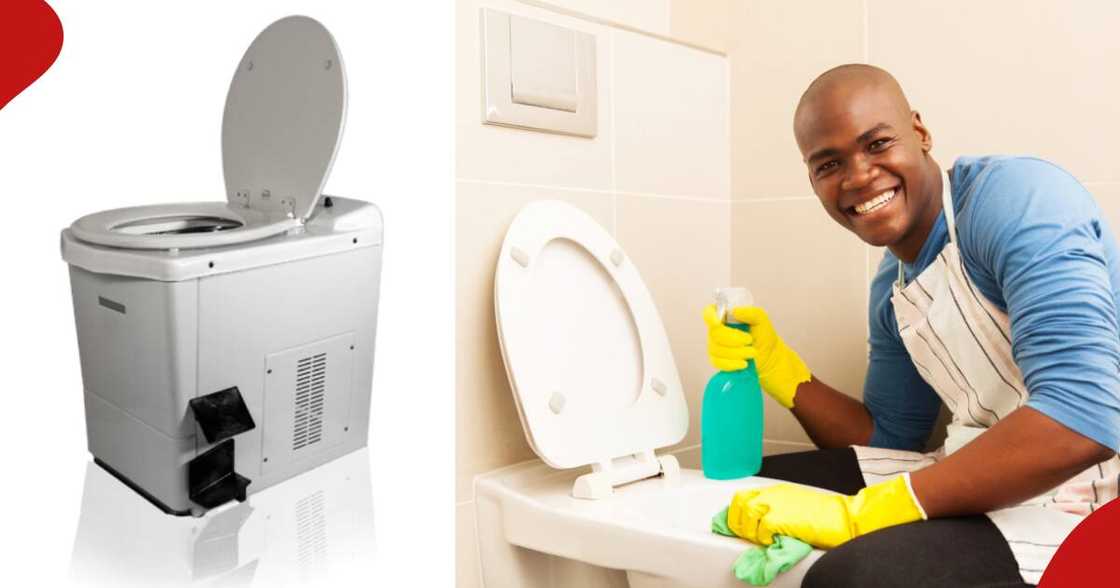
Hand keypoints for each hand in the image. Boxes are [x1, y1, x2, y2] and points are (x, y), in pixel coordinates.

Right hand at [703, 305, 811, 407]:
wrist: (768, 356)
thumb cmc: (763, 335)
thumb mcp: (761, 320)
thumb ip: (751, 312)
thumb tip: (735, 311)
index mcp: (724, 316)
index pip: (709, 312)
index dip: (710, 317)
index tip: (718, 322)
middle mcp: (716, 330)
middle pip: (714, 334)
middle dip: (734, 339)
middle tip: (750, 340)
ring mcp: (715, 346)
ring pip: (717, 349)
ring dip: (737, 352)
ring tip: (752, 352)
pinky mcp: (718, 360)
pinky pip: (718, 362)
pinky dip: (732, 364)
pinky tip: (743, 364)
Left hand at [726, 475, 926, 548]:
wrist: (847, 518)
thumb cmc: (827, 517)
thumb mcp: (797, 508)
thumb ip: (777, 513)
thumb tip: (759, 528)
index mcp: (777, 491)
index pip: (743, 497)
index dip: (734, 512)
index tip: (731, 525)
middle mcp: (773, 495)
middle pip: (739, 505)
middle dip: (737, 522)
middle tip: (746, 536)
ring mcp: (777, 505)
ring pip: (747, 517)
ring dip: (751, 531)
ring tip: (763, 540)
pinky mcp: (782, 519)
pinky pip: (761, 530)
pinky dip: (763, 538)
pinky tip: (773, 541)